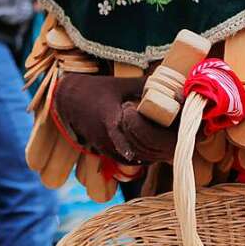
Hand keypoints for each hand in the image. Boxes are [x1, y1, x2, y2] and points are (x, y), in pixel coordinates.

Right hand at [53, 73, 176, 163]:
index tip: (142, 151)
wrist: (72, 100)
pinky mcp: (104, 151)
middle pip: (131, 150)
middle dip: (152, 149)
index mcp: (109, 116)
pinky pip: (125, 161)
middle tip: (172, 146)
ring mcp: (103, 145)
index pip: (117, 134)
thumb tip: (171, 84)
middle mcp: (104, 135)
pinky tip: (154, 154)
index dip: (128, 144)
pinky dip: (139, 159)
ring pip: (130, 159)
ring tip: (167, 151)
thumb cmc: (99, 89)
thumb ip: (145, 85)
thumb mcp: (121, 84)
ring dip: (147, 156)